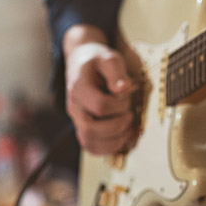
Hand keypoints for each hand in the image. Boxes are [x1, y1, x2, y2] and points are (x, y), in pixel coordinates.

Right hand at [63, 25, 135, 154]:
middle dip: (117, 126)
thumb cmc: (97, 62)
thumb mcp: (109, 58)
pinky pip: (92, 147)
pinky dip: (110, 146)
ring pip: (89, 143)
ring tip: (129, 127)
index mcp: (79, 88)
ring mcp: (77, 120)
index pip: (99, 106)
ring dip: (115, 140)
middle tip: (130, 114)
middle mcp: (75, 107)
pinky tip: (124, 135)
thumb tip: (123, 89)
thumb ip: (116, 72)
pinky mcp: (84, 128)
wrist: (82, 63)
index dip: (119, 105)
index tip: (127, 95)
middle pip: (90, 130)